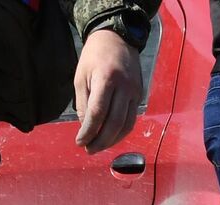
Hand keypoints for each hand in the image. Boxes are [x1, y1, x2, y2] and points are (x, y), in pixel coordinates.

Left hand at [73, 28, 143, 153]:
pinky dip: (121, 132)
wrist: (117, 39)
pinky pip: (131, 119)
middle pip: (114, 123)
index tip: (79, 142)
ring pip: (126, 125)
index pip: (98, 113)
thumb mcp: (81, 76)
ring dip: (112, 140)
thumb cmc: (94, 57)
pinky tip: (110, 137)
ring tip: (98, 147)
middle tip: (88, 150)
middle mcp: (124, 87)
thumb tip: (86, 128)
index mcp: (106, 79)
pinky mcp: (139, 96)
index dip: (88, 131)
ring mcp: (135, 92)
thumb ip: (84, 103)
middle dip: (100, 141)